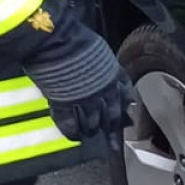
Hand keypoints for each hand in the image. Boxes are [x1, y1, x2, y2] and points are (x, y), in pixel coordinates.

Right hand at [21, 7, 133, 148]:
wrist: (56, 41)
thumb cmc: (77, 40)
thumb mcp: (100, 53)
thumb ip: (106, 69)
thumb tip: (107, 76)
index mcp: (113, 76)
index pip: (125, 95)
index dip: (125, 107)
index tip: (128, 117)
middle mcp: (103, 91)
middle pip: (112, 116)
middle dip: (113, 130)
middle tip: (115, 145)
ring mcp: (84, 100)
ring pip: (92, 123)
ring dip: (92, 130)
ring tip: (90, 135)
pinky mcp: (64, 105)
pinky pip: (70, 124)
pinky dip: (72, 132)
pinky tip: (73, 137)